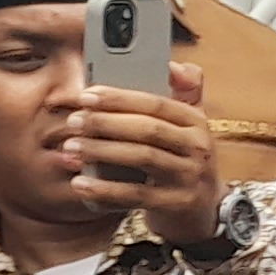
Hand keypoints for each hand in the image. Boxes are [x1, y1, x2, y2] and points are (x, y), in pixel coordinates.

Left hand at [54, 62, 225, 242]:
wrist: (204, 209)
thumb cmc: (184, 161)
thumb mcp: (189, 127)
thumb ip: (183, 94)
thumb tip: (174, 65)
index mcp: (197, 122)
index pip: (157, 104)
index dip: (120, 98)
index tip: (86, 95)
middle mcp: (198, 147)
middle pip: (148, 129)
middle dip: (106, 123)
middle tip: (73, 121)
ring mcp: (190, 177)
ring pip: (143, 158)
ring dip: (102, 152)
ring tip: (71, 148)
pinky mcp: (178, 204)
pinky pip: (138, 195)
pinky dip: (107, 190)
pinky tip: (81, 183)